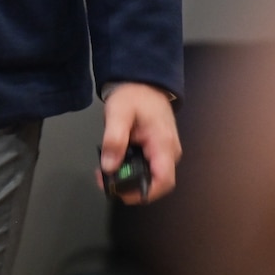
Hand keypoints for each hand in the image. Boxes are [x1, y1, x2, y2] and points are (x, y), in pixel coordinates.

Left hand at [100, 82, 180, 203]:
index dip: (144, 193)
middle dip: (130, 186)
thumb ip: (114, 139)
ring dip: (128, 178)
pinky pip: (147, 167)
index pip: (164, 180)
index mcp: (163, 144)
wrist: (143, 82)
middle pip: (155, 182)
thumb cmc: (134, 95)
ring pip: (150, 176)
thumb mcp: (119, 113)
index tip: (122, 193)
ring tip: (105, 172)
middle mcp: (169, 152)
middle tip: (105, 180)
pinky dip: (130, 169)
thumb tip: (109, 167)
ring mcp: (165, 152)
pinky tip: (114, 163)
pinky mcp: (157, 150)